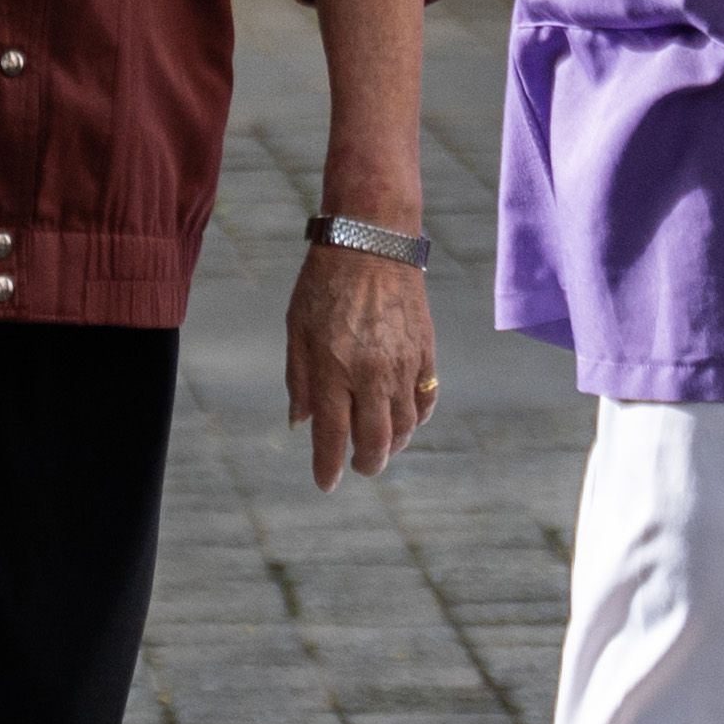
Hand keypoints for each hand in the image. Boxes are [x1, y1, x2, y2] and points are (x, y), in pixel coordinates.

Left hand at [284, 237, 437, 486]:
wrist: (372, 240)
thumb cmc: (325, 283)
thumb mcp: (297, 329)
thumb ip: (299, 380)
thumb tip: (300, 424)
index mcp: (332, 369)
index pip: (331, 435)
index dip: (328, 467)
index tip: (326, 483)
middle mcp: (370, 373)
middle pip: (375, 441)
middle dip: (366, 463)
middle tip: (359, 467)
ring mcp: (402, 364)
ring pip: (405, 427)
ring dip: (392, 445)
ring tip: (380, 445)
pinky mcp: (426, 352)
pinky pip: (426, 400)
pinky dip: (417, 418)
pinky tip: (404, 419)